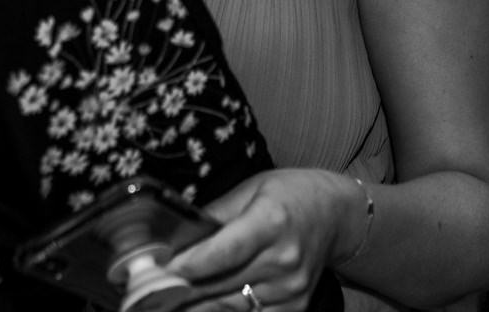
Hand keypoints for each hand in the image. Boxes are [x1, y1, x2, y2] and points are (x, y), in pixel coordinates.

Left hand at [167, 169, 363, 311]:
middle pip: (222, 284)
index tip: (160, 269)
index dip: (191, 264)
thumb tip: (174, 236)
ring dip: (197, 307)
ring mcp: (291, 288)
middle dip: (182, 289)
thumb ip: (214, 215)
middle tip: (150, 290)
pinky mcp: (296, 307)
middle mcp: (284, 258)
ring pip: (231, 308)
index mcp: (271, 221)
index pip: (225, 251)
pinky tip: (203, 307)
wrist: (337, 215)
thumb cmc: (289, 195)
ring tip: (169, 302)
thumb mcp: (251, 189)